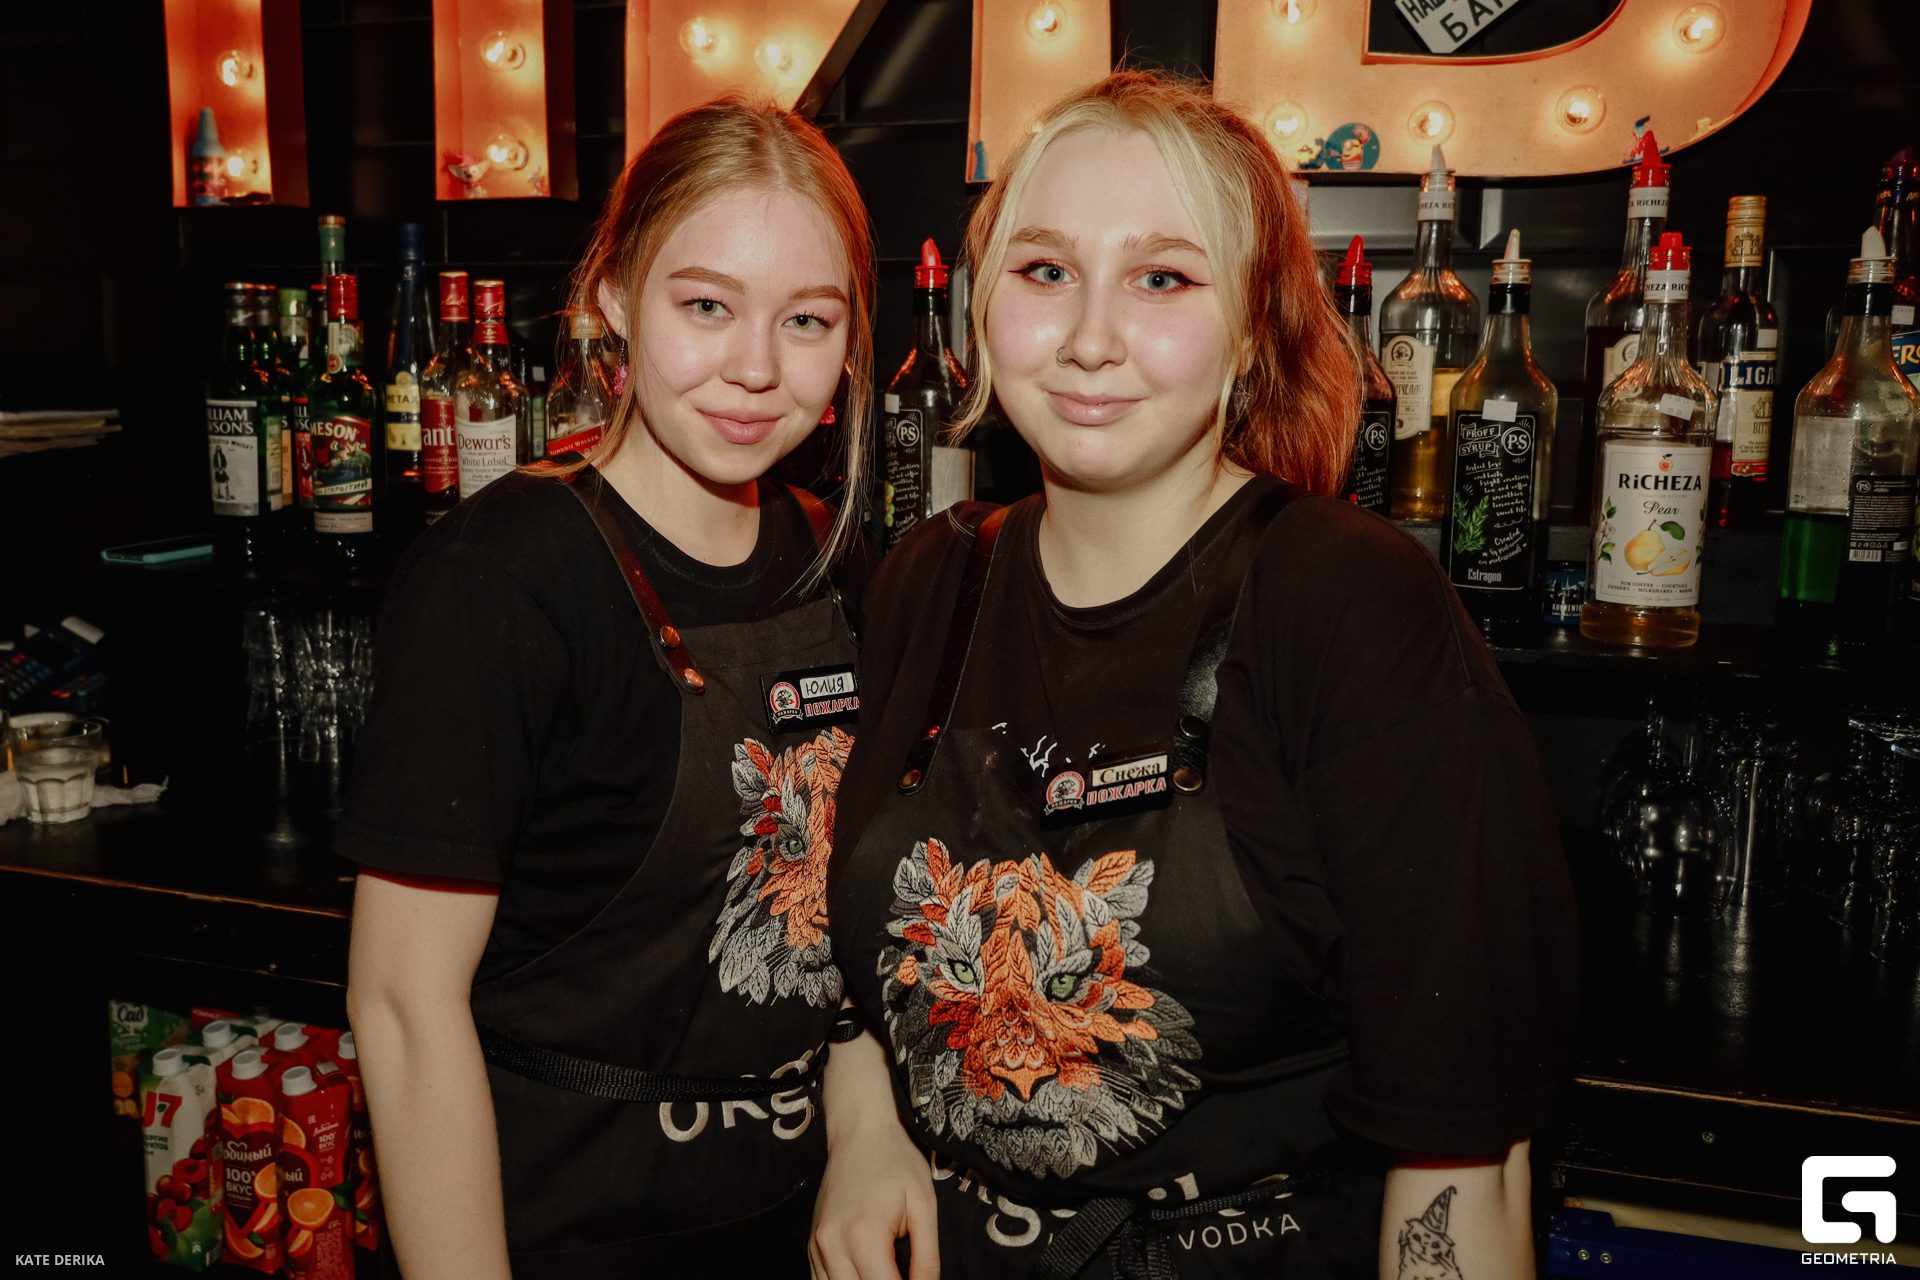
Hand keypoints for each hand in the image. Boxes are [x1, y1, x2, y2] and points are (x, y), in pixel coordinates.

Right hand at [808, 1112, 936, 1279]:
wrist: (860, 1132)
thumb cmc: (895, 1162)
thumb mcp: (924, 1206)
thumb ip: (927, 1258)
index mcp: (863, 1235)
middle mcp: (832, 1245)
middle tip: (903, 1274)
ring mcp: (817, 1246)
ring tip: (885, 1272)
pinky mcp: (812, 1245)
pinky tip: (865, 1274)